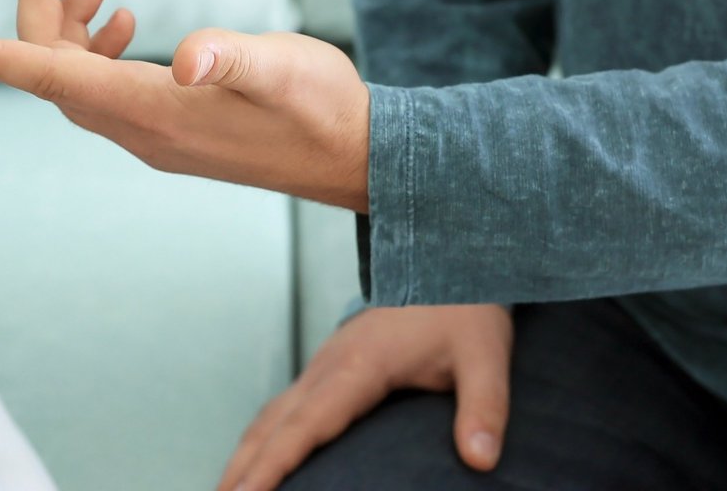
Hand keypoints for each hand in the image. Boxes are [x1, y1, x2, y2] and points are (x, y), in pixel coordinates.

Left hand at [0, 0, 371, 210]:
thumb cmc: (321, 109)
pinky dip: (98, 48)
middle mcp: (140, 128)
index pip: (51, 79)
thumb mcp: (281, 70)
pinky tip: (121, 18)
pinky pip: (106, 87)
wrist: (356, 156)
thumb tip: (190, 58)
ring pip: (77, 77)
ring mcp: (154, 131)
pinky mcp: (171, 126)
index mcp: (153, 111)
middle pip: (54, 70)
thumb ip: (232, 59)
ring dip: (69, 24)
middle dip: (39, 7)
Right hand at [220, 305, 513, 490]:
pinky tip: (259, 458)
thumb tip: (482, 460)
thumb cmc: (465, 306)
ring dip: (244, 454)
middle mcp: (329, 365)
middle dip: (241, 469)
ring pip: (270, 415)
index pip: (306, 425)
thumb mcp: (485, 354)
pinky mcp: (329, 365)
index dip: (273, 465)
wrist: (447, 257)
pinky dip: (262, 437)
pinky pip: (284, 407)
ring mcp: (324, 363)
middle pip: (271, 425)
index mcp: (359, 365)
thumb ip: (484, 407)